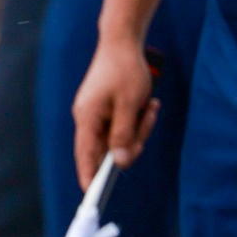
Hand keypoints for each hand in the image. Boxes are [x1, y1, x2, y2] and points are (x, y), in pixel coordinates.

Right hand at [73, 31, 159, 187]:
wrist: (121, 42)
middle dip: (132, 140)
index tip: (91, 194)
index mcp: (87, 118)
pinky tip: (147, 103)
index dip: (88, 175)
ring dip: (138, 126)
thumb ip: (124, 135)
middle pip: (108, 146)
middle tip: (148, 119)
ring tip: (150, 106)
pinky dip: (136, 118)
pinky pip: (121, 123)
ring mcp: (95, 112)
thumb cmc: (125, 71)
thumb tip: (121, 163)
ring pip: (118, 135)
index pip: (85, 155)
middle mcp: (87, 118)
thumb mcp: (129, 105)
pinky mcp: (104, 107)